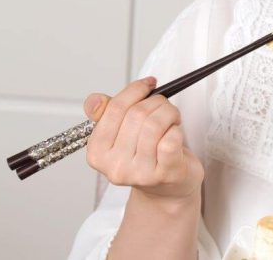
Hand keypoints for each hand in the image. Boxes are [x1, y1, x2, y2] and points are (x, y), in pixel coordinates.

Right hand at [83, 77, 204, 202]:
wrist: (169, 189)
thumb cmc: (147, 156)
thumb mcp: (122, 135)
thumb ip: (108, 114)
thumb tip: (95, 100)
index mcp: (97, 153)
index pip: (114, 109)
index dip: (135, 90)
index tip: (148, 83)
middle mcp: (114, 167)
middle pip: (137, 114)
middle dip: (157, 102)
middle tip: (164, 107)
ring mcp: (139, 173)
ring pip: (154, 124)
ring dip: (169, 113)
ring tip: (172, 120)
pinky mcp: (164, 174)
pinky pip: (170, 139)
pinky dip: (177, 129)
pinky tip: (175, 133)